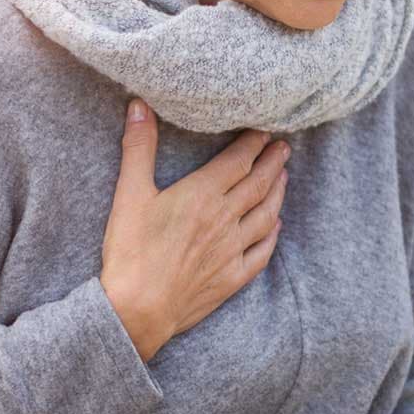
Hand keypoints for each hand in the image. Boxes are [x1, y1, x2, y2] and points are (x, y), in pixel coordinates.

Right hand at [99, 96, 288, 362]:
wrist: (138, 309)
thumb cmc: (130, 251)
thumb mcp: (129, 194)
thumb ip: (139, 147)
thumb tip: (140, 105)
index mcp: (202, 194)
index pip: (238, 161)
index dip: (254, 143)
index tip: (264, 131)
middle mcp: (225, 219)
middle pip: (258, 184)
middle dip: (273, 162)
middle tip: (284, 147)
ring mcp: (232, 250)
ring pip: (266, 215)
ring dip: (277, 193)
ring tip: (284, 177)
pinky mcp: (233, 277)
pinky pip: (262, 252)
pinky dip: (272, 235)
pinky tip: (275, 227)